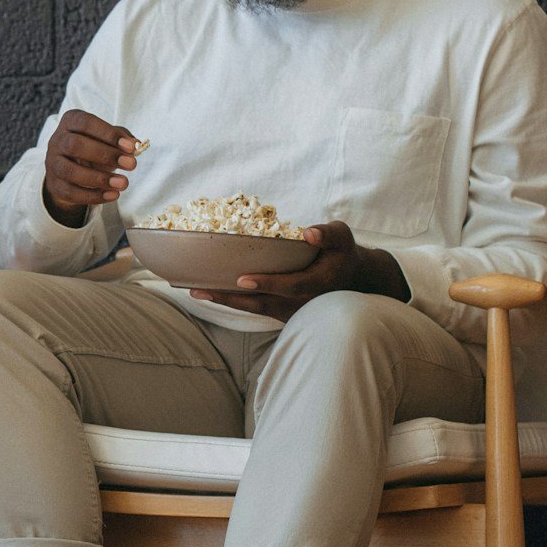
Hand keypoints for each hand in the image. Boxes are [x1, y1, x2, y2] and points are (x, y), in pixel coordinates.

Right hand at [42, 109, 140, 227]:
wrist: (70, 172)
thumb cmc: (92, 149)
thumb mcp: (107, 139)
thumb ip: (122, 138)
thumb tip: (136, 144)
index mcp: (70, 122)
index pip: (86, 123)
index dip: (108, 134)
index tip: (131, 147)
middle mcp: (57, 141)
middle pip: (75, 145)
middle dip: (105, 155)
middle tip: (131, 165)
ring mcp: (52, 164)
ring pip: (70, 170)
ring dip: (99, 178)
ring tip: (124, 183)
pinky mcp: (54, 185)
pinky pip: (71, 192)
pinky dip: (93, 195)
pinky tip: (113, 195)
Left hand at [189, 221, 410, 319]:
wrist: (351, 280)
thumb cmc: (341, 253)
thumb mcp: (342, 237)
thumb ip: (328, 234)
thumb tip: (309, 233)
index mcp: (316, 284)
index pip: (289, 286)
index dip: (267, 283)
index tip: (242, 280)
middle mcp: (300, 303)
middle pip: (261, 303)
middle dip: (230, 297)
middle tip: (199, 289)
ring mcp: (290, 312)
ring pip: (254, 308)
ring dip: (225, 301)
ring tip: (195, 291)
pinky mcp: (282, 313)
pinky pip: (254, 308)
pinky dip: (232, 302)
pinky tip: (209, 291)